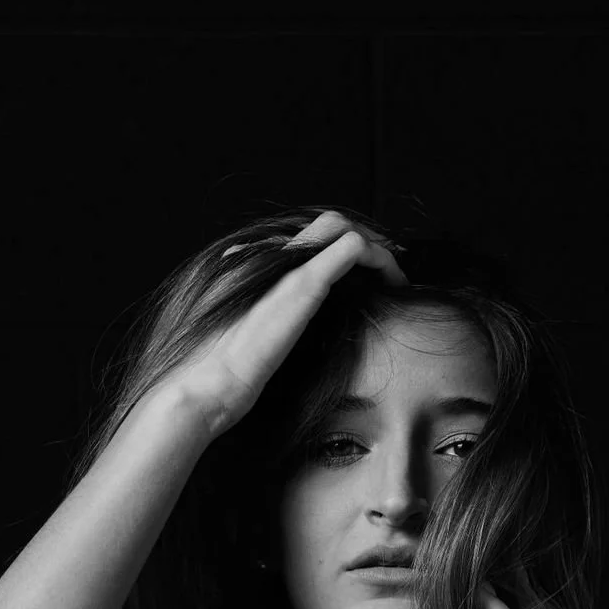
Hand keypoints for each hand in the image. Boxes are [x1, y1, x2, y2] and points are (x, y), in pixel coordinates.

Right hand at [160, 210, 405, 440]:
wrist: (212, 383)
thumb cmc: (227, 369)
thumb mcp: (255, 334)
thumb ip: (270, 313)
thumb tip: (277, 315)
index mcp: (263, 267)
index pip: (311, 236)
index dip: (345, 245)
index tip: (372, 272)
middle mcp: (275, 258)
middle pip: (331, 224)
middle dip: (368, 242)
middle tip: (393, 271)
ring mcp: (290, 269)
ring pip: (343, 229)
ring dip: (377, 250)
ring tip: (397, 276)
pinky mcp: (304, 285)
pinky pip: (348, 249)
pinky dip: (376, 257)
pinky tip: (391, 280)